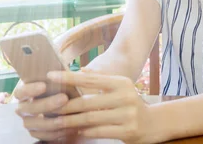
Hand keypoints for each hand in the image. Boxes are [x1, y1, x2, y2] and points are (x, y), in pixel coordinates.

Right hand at [13, 79, 79, 141]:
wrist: (67, 102)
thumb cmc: (60, 87)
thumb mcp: (59, 79)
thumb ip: (59, 75)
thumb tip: (71, 70)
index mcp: (25, 93)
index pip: (21, 91)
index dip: (30, 89)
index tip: (44, 85)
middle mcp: (24, 108)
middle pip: (30, 109)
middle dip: (47, 104)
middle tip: (64, 98)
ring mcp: (29, 121)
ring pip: (35, 125)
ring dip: (52, 121)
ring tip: (68, 117)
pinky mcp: (36, 133)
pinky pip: (43, 136)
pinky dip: (56, 133)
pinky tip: (69, 128)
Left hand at [15, 71, 159, 142]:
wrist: (153, 123)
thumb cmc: (129, 104)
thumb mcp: (119, 88)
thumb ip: (100, 80)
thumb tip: (79, 70)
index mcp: (121, 82)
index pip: (90, 79)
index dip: (69, 77)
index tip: (51, 76)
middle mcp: (125, 96)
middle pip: (88, 101)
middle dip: (66, 105)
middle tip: (48, 107)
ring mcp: (127, 114)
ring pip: (91, 118)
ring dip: (71, 121)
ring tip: (57, 122)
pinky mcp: (127, 131)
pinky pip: (100, 131)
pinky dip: (86, 131)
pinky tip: (76, 131)